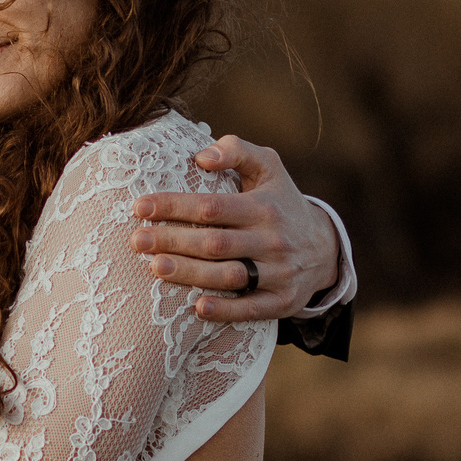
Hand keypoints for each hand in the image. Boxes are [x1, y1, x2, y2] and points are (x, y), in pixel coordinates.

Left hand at [130, 134, 340, 323]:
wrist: (324, 247)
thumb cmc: (281, 201)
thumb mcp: (268, 166)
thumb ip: (236, 150)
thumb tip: (201, 157)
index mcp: (264, 207)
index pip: (212, 207)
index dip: (174, 206)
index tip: (140, 207)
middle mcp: (272, 240)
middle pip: (215, 243)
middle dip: (172, 240)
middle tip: (136, 240)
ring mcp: (278, 273)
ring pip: (230, 275)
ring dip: (190, 273)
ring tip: (155, 267)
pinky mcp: (281, 301)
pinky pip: (252, 308)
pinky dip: (226, 309)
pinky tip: (197, 307)